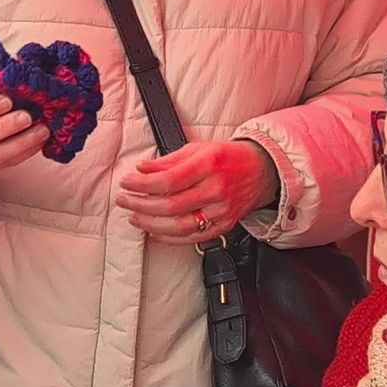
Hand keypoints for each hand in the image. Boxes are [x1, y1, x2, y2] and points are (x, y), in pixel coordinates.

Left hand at [117, 140, 278, 244]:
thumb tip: (142, 169)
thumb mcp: (198, 148)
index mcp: (208, 165)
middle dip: (140, 204)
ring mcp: (221, 211)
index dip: (142, 184)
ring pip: (180, 226)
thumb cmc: (227, 157)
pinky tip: (154, 230)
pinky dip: (169, 237)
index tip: (126, 182)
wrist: (262, 170)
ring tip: (134, 216)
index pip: (168, 180)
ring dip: (151, 224)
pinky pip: (193, 238)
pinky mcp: (224, 225)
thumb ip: (168, 160)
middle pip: (171, 205)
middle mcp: (216, 189)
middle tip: (124, 200)